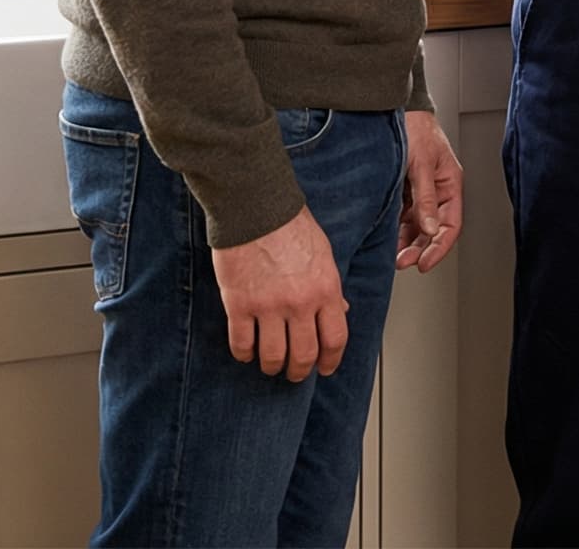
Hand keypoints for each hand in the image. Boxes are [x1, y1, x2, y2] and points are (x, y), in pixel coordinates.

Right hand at [211, 204, 346, 382]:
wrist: (256, 206)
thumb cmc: (290, 223)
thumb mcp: (323, 252)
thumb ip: (329, 286)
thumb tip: (339, 311)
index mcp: (325, 288)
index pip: (335, 339)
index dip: (331, 360)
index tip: (325, 367)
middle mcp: (299, 302)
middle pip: (303, 356)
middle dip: (299, 370)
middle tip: (294, 372)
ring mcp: (268, 306)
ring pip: (272, 357)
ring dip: (272, 365)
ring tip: (270, 362)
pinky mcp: (239, 305)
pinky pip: (242, 345)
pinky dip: (245, 353)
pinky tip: (247, 349)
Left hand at [396, 110, 463, 272]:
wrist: (395, 109)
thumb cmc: (415, 128)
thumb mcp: (421, 164)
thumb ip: (426, 198)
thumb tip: (430, 229)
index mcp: (450, 184)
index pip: (451, 225)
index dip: (439, 247)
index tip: (424, 263)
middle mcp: (437, 191)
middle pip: (433, 229)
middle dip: (419, 248)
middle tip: (403, 261)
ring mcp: (421, 191)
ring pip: (417, 225)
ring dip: (407, 241)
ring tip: (393, 254)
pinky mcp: (405, 189)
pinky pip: (403, 216)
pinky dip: (396, 228)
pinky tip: (387, 237)